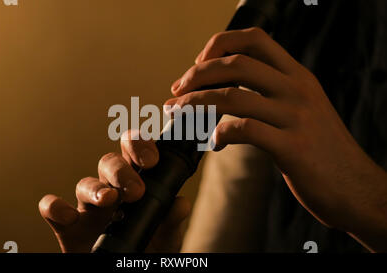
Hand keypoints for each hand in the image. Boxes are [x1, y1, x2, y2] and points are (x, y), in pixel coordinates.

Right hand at [39, 130, 190, 252]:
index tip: (152, 160)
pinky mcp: (69, 229)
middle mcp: (112, 190)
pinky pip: (52, 209)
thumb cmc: (147, 249)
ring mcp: (89, 209)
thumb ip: (170, 220)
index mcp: (137, 184)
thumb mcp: (165, 237)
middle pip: (109, 163)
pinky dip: (55, 207)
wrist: (127, 270)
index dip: (140, 146)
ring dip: (96, 189)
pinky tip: (68, 216)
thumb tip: (180, 204)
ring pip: (85, 184)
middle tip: (137, 191)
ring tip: (109, 200)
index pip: (135, 152)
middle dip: (121, 171)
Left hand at [166, 28, 386, 250]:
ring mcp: (296, 116)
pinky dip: (220, 134)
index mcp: (298, 76)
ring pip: (233, 96)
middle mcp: (297, 89)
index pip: (255, 39)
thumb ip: (273, 94)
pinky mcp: (293, 146)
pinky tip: (214, 144)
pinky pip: (245, 130)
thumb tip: (227, 92)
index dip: (219, 45)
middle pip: (236, 63)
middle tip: (177, 92)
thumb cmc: (321, 151)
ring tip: (179, 116)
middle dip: (197, 75)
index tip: (197, 64)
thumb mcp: (302, 110)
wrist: (356, 188)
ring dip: (196, 105)